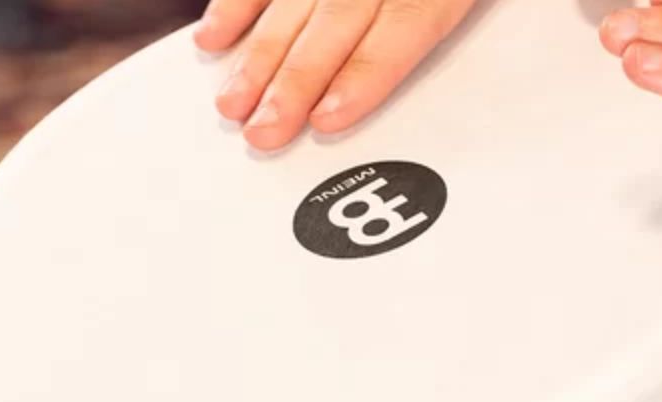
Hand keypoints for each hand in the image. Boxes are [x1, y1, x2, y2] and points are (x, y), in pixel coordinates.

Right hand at [195, 0, 478, 150]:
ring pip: (292, 1)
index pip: (403, 21)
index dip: (364, 73)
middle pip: (337, 19)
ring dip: (258, 55)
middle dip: (295, 80)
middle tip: (267, 128)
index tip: (329, 116)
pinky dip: (236, 5)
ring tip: (234, 102)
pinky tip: (217, 37)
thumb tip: (424, 85)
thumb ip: (444, 16)